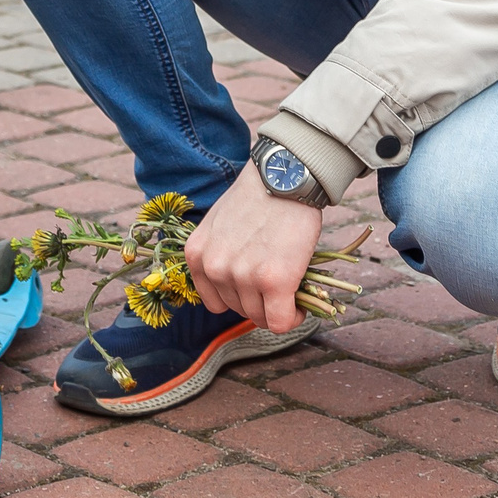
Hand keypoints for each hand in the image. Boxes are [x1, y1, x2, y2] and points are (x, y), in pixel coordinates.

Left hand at [184, 164, 324, 333]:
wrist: (284, 176)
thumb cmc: (258, 196)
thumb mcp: (220, 225)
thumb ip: (220, 255)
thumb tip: (238, 290)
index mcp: (197, 255)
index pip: (215, 303)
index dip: (239, 298)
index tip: (255, 289)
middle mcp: (214, 268)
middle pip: (240, 310)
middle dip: (260, 301)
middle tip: (278, 282)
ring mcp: (243, 275)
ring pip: (261, 317)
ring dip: (277, 308)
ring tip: (290, 285)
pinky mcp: (274, 281)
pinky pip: (281, 320)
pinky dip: (293, 318)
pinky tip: (300, 306)